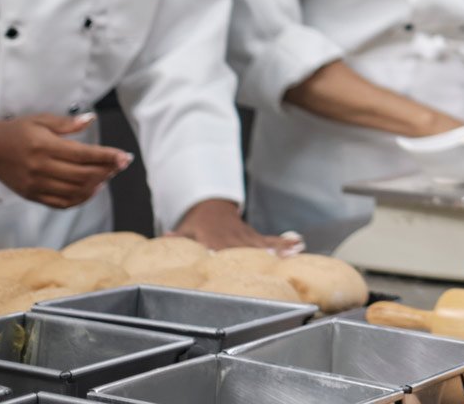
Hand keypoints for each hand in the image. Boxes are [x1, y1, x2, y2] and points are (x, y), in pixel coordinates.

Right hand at [0, 113, 129, 208]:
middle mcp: (41, 168)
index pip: (84, 155)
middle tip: (119, 165)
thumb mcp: (41, 120)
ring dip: (96, 186)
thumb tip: (91, 119)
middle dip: (107, 171)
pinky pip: (61, 203)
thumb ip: (67, 123)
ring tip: (107, 176)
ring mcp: (36, 185)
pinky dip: (80, 199)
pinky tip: (91, 190)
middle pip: (83, 175)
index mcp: (45, 147)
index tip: (125, 157)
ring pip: (74, 192)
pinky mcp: (31, 195)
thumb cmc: (16, 131)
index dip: (108, 157)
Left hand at [170, 199, 301, 253]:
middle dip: (258, 253)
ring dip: (277, 248)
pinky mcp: (254, 236)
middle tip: (272, 257)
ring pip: (262, 243)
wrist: (212, 205)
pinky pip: (270, 239)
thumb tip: (166, 238)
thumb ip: (177, 237)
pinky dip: (284, 242)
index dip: (224, 252)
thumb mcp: (185, 229)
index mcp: (213, 237)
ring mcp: (245, 236)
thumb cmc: (198, 223)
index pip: (218, 246)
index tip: (232, 257)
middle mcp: (232, 237)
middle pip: (245, 247)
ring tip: (291, 252)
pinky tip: (298, 244)